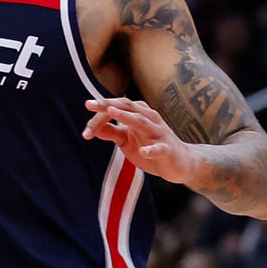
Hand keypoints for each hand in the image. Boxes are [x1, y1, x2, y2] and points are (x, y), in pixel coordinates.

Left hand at [83, 97, 203, 184]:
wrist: (181, 164)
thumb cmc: (150, 146)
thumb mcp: (127, 140)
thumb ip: (111, 132)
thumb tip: (92, 128)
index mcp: (138, 113)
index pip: (114, 108)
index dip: (98, 118)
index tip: (85, 132)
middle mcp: (149, 118)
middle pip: (126, 107)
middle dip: (107, 105)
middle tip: (89, 104)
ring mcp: (159, 133)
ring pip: (142, 121)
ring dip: (126, 117)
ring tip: (111, 112)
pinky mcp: (168, 149)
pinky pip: (159, 148)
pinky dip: (151, 149)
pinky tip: (143, 151)